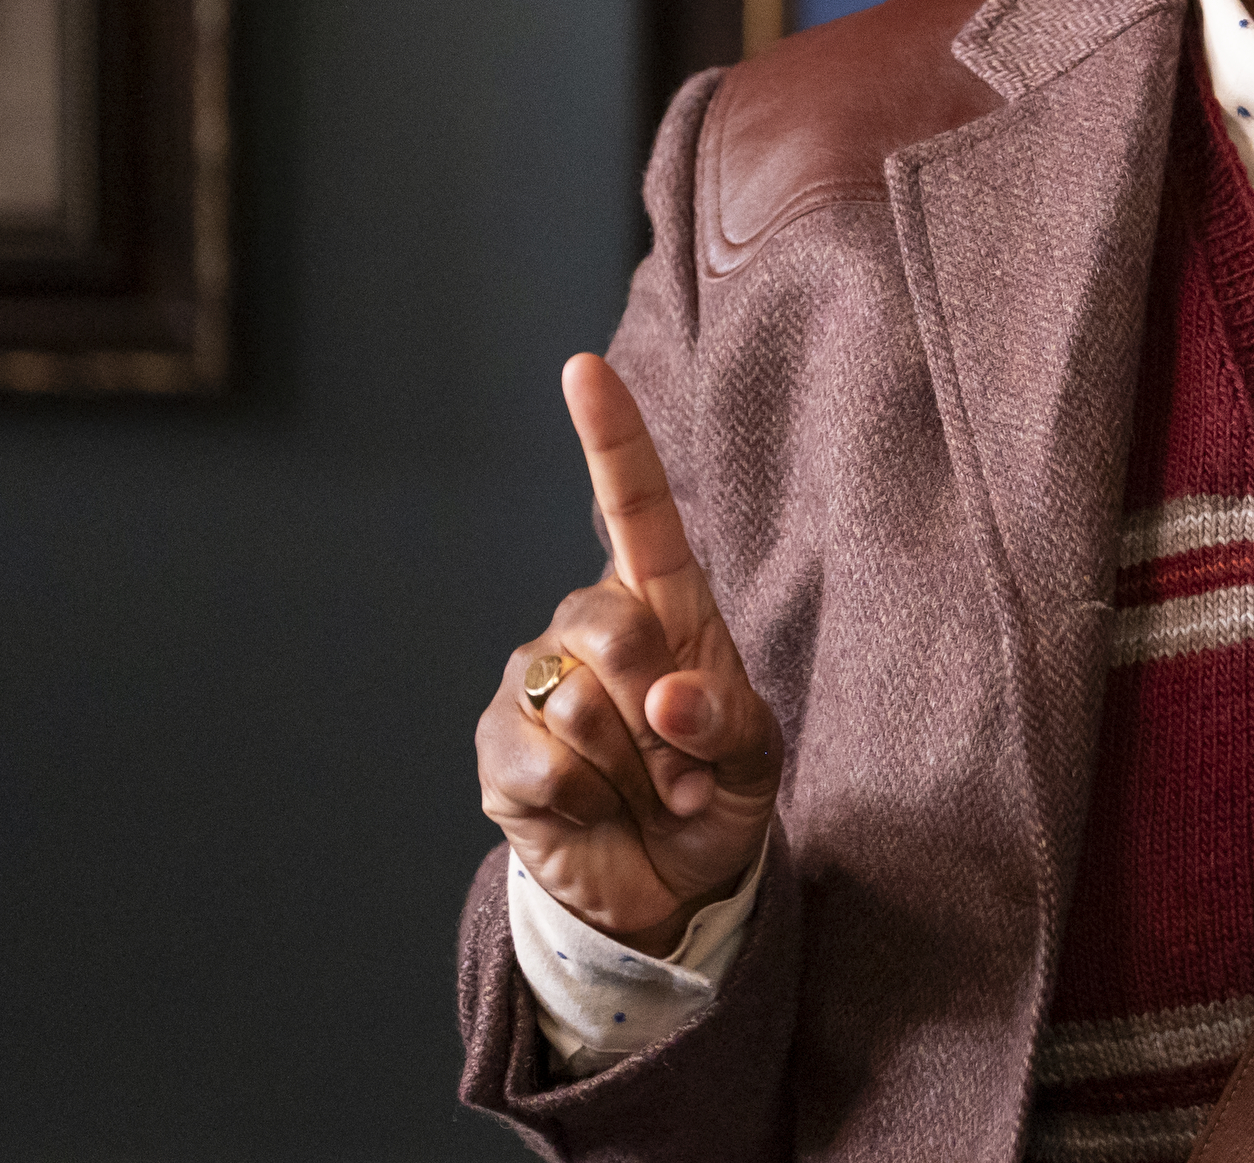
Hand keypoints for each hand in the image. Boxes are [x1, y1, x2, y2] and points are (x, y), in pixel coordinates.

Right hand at [476, 353, 782, 954]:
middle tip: (686, 767)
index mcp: (661, 602)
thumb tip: (669, 701)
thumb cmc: (716, 793)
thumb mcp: (755, 758)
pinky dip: (591, 804)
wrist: (666, 887)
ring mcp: (534, 683)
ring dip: (636, 772)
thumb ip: (727, 722)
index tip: (584, 368)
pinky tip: (598, 815)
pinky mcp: (498, 750)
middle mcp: (587, 627)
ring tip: (648, 794)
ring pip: (582, 707)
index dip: (610, 437)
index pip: (632, 505)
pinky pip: (545, 765)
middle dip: (662, 707)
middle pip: (612, 624)